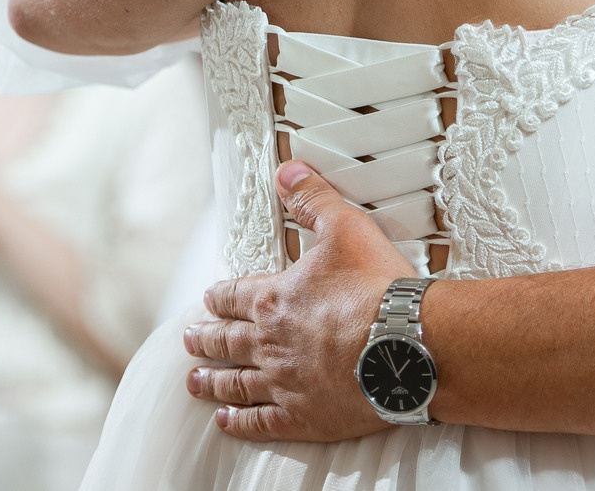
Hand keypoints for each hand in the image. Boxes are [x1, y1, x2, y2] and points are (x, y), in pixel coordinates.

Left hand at [184, 162, 416, 440]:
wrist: (405, 345)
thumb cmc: (377, 290)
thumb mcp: (346, 228)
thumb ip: (313, 200)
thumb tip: (288, 173)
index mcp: (275, 299)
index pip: (235, 296)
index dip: (220, 296)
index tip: (208, 300)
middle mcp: (270, 343)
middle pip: (227, 340)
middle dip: (206, 338)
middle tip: (189, 339)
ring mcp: (283, 383)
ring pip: (235, 383)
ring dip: (212, 380)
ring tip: (194, 381)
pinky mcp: (302, 416)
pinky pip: (259, 422)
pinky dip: (239, 422)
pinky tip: (227, 421)